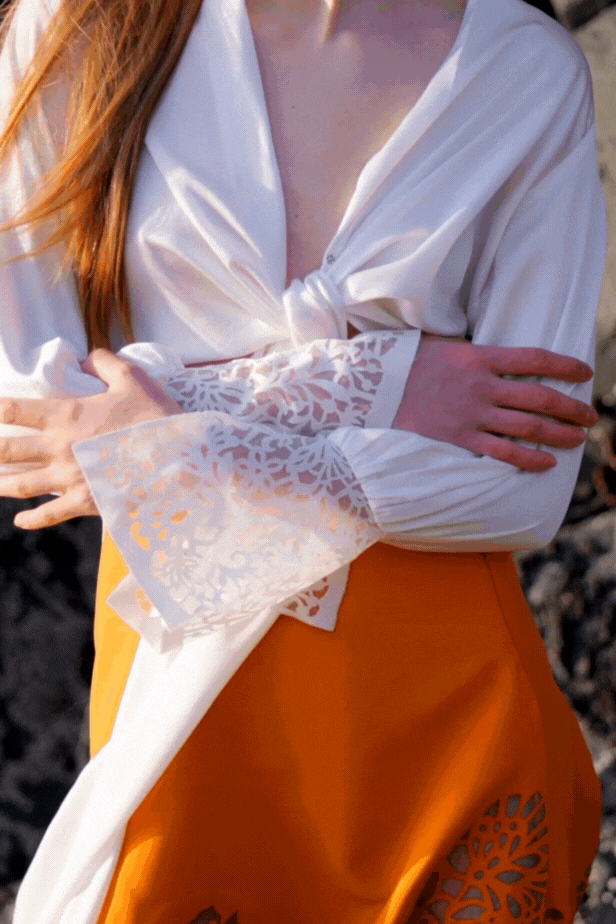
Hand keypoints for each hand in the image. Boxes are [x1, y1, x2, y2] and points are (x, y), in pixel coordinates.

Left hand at [0, 349, 182, 528]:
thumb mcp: (134, 379)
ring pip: (19, 484)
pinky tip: (20, 520)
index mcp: (66, 415)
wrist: (179, 460)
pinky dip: (31, 519)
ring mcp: (68, 478)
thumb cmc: (156, 417)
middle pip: (6, 450)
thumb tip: (88, 356)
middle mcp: (58, 447)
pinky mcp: (84, 502)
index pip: (13, 409)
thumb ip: (105, 363)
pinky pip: (48, 515)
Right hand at [392, 334, 597, 471]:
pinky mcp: (459, 438)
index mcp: (479, 356)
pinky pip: (502, 452)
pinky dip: (529, 459)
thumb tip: (493, 356)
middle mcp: (481, 385)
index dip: (565, 366)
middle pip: (540, 396)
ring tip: (578, 439)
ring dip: (559, 433)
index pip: (534, 359)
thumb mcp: (441, 345)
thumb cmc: (404, 363)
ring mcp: (471, 414)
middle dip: (572, 407)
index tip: (585, 373)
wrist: (370, 388)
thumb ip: (472, 351)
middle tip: (591, 415)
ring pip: (528, 426)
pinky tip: (547, 462)